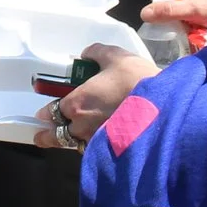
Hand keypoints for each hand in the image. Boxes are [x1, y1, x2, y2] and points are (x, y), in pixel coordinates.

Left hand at [32, 43, 151, 150]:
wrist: (165, 109)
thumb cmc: (136, 80)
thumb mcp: (116, 57)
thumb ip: (96, 53)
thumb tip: (87, 54)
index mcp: (76, 103)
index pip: (52, 111)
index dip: (47, 111)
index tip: (43, 114)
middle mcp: (81, 126)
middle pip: (58, 135)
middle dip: (49, 134)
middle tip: (42, 137)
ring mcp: (97, 143)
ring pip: (76, 145)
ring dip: (71, 142)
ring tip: (71, 141)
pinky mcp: (113, 153)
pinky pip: (95, 151)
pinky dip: (92, 148)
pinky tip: (99, 142)